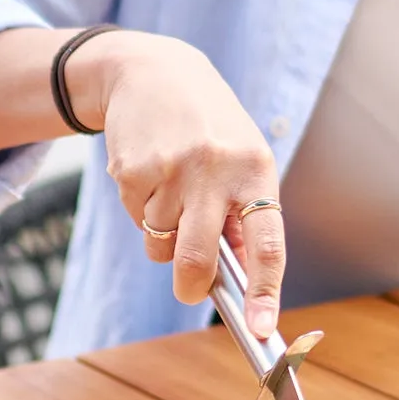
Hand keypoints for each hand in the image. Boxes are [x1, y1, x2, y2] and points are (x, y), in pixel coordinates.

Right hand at [68, 30, 284, 328]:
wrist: (151, 70)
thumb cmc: (207, 124)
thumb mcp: (239, 157)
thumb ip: (241, 213)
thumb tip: (237, 280)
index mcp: (255, 169)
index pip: (267, 244)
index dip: (265, 291)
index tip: (262, 329)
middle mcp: (214, 170)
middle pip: (198, 258)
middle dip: (190, 286)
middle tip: (188, 290)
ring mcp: (170, 169)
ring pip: (161, 242)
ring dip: (163, 234)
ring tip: (170, 191)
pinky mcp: (131, 169)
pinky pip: (135, 218)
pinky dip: (140, 208)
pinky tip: (149, 173)